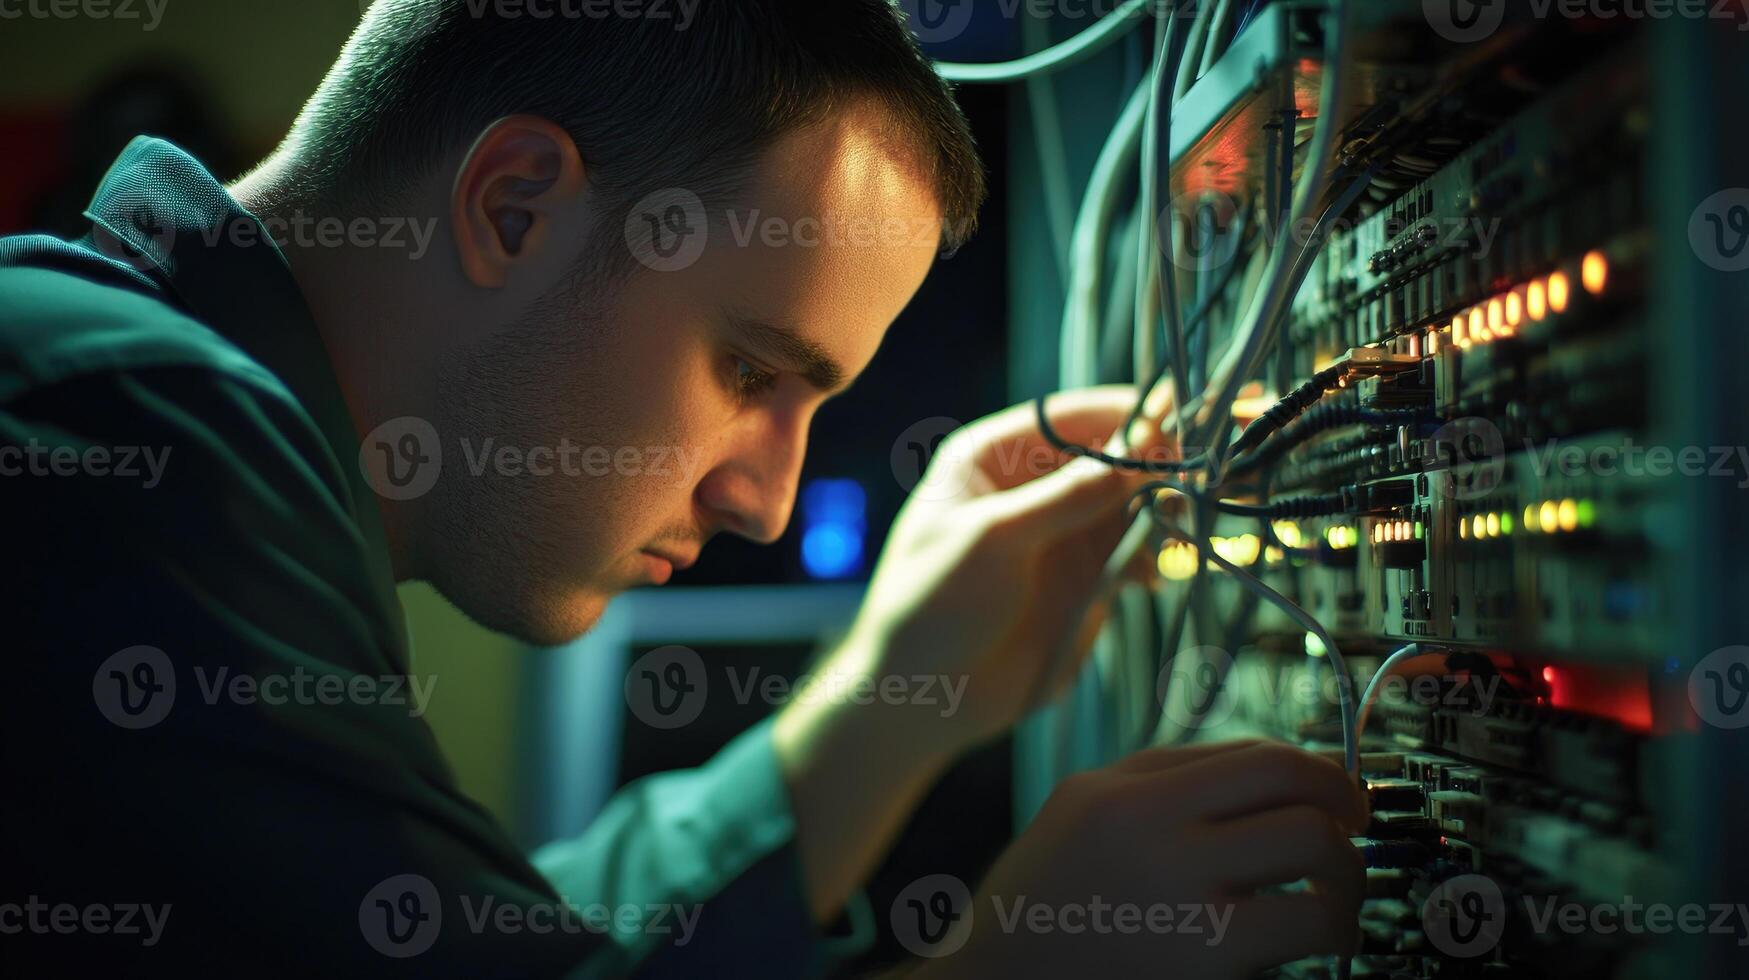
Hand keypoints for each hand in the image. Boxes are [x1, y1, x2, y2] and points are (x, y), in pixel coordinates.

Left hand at [831, 384, 1175, 756]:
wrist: (923, 698)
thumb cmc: (932, 606)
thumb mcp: (993, 541)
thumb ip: (1069, 497)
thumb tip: (1144, 448)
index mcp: (993, 456)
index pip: (1074, 418)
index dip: (1130, 414)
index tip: (1185, 417)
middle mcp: (1033, 486)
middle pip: (1113, 455)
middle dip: (1161, 460)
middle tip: (1209, 469)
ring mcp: (1062, 534)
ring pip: (1133, 503)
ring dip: (1166, 509)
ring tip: (1184, 527)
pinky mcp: (1085, 580)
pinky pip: (1136, 551)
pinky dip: (1158, 554)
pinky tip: (1160, 572)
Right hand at [913, 740, 1368, 979]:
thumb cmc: (1037, 916)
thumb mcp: (1077, 817)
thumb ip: (1155, 782)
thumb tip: (1260, 771)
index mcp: (1120, 792)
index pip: (1249, 753)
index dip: (1314, 768)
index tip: (1334, 791)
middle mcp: (1150, 827)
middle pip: (1289, 784)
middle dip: (1344, 807)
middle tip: (1352, 833)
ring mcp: (1179, 891)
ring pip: (1313, 846)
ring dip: (1347, 869)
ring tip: (1338, 894)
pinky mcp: (1206, 957)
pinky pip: (1305, 923)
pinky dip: (1334, 928)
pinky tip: (1323, 942)